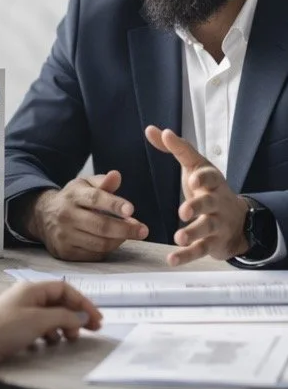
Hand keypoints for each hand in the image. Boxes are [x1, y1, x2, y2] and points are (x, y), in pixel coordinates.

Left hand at [0, 280, 101, 365]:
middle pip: (59, 302)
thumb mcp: (39, 321)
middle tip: (91, 330)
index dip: (82, 302)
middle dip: (75, 315)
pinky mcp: (16, 326)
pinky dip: (48, 334)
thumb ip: (64, 318)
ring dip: (63, 326)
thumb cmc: (5, 328)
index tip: (96, 318)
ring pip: (51, 315)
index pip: (65, 289)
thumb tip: (82, 317)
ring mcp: (22, 311)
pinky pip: (40, 326)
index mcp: (33, 288)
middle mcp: (28, 296)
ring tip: (68, 339)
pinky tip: (49, 343)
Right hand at [26, 171, 147, 260]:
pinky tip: (113, 241)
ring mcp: (64, 235)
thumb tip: (116, 175)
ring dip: (119, 240)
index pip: (95, 199)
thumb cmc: (73, 199)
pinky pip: (93, 255)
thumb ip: (103, 182)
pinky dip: (108, 249)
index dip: (114, 204)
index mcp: (73, 195)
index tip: (131, 210)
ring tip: (129, 234)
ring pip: (99, 243)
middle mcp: (66, 215)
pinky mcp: (64, 252)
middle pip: (100, 226)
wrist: (42, 216)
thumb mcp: (84, 185)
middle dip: (125, 229)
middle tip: (143, 230)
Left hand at [145, 126, 248, 265]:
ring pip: (206, 228)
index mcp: (211, 181)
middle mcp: (216, 201)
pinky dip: (186, 256)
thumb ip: (175, 149)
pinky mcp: (212, 243)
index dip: (203, 178)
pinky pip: (200, 250)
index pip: (210, 176)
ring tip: (178, 236)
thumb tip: (151, 129)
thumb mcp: (195, 166)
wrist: (237, 221)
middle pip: (208, 203)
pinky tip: (172, 259)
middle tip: (183, 211)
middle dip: (197, 206)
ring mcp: (216, 223)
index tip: (194, 179)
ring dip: (193, 232)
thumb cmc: (209, 188)